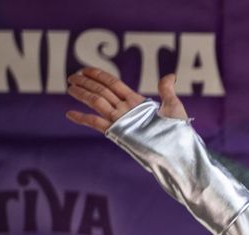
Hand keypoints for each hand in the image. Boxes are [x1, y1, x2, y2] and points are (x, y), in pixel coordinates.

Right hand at [66, 68, 185, 132]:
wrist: (178, 151)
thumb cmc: (178, 131)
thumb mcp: (174, 107)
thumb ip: (166, 90)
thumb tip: (171, 75)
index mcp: (137, 102)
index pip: (113, 84)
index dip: (99, 75)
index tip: (84, 69)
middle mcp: (126, 110)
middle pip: (102, 91)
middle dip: (86, 83)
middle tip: (71, 77)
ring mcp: (121, 121)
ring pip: (97, 102)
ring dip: (83, 94)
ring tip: (70, 88)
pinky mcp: (119, 132)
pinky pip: (97, 124)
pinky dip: (84, 118)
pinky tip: (70, 113)